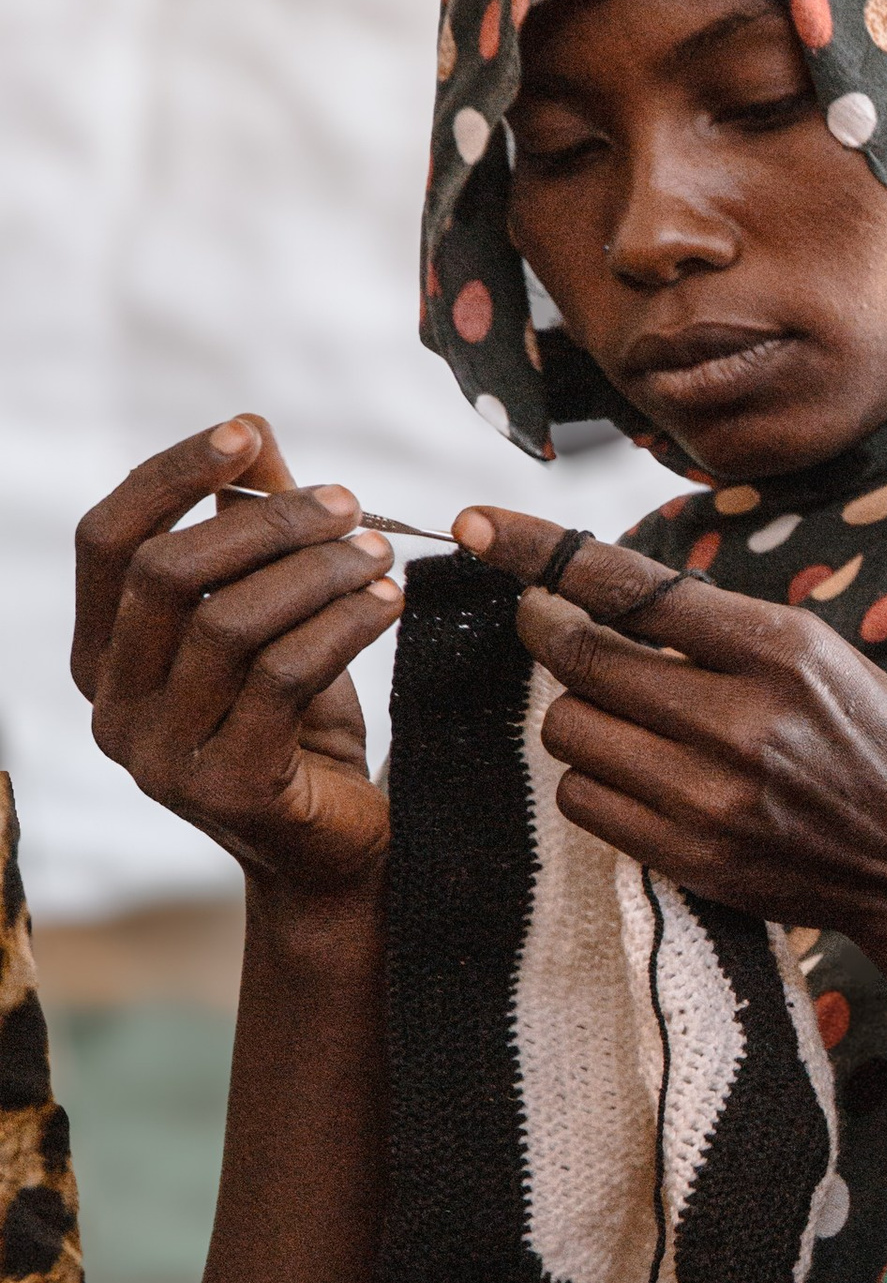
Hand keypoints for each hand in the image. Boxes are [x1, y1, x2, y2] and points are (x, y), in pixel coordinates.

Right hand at [74, 419, 401, 907]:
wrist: (337, 851)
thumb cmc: (300, 726)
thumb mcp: (272, 620)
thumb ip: (253, 534)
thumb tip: (251, 431)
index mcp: (101, 656)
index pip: (105, 542)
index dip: (168, 477)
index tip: (244, 434)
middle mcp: (110, 707)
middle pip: (165, 574)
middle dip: (264, 524)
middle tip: (349, 502)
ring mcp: (159, 756)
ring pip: (227, 624)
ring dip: (315, 572)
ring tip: (381, 552)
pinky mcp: (226, 787)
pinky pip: (283, 677)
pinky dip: (344, 624)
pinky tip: (389, 600)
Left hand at [453, 512, 886, 1094]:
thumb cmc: (873, 743)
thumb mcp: (822, 655)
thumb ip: (722, 626)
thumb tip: (607, 589)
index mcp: (779, 648)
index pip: (629, 585)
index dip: (540, 550)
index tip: (475, 524)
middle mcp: (741, 718)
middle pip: (578, 658)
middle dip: (551, 633)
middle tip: (552, 624)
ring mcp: (711, 794)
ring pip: (569, 730)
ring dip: (577, 713)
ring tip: (624, 715)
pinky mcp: (691, 855)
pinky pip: (582, 799)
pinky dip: (591, 777)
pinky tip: (636, 772)